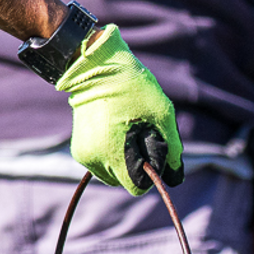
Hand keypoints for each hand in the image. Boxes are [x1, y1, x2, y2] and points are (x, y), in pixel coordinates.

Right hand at [57, 25, 181, 193]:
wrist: (98, 67)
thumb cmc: (134, 88)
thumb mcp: (162, 115)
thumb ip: (173, 150)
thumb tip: (175, 179)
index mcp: (113, 153)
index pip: (137, 187)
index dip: (150, 171)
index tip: (151, 146)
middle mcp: (94, 159)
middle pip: (125, 182)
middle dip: (136, 166)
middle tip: (138, 134)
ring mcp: (84, 155)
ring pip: (113, 176)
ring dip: (123, 162)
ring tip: (126, 131)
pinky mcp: (79, 150)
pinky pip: (102, 165)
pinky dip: (111, 155)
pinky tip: (115, 131)